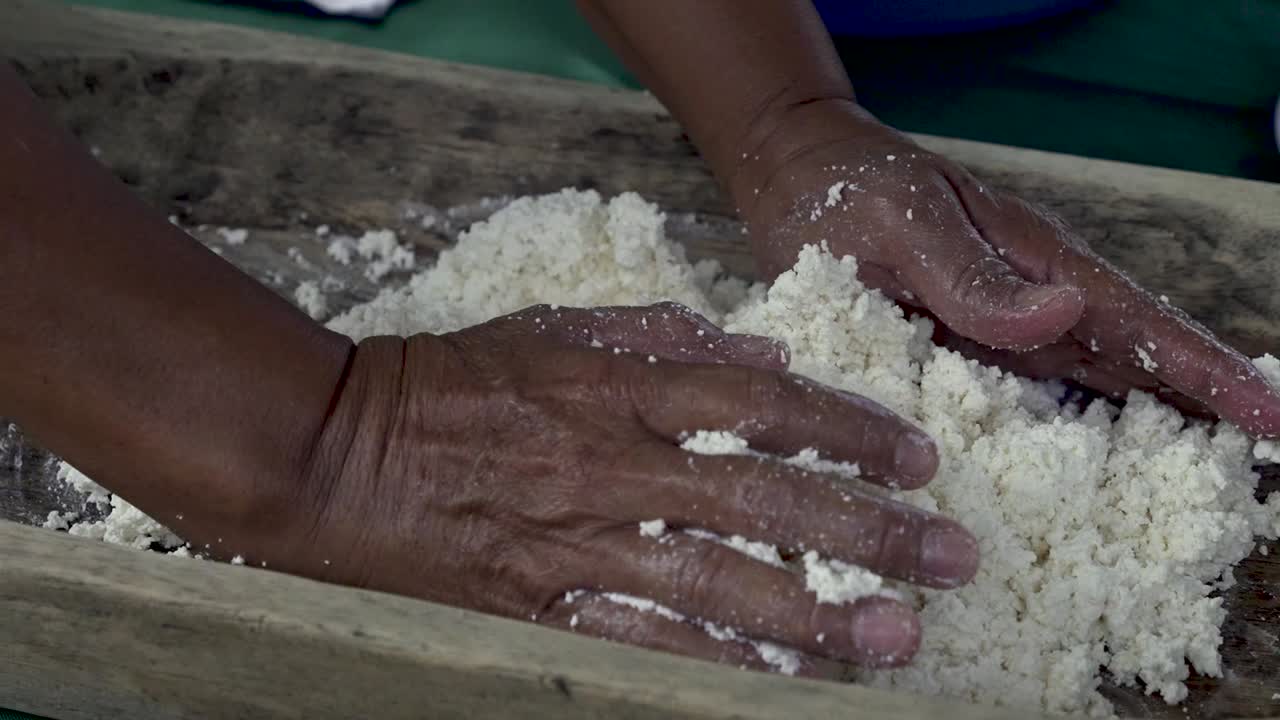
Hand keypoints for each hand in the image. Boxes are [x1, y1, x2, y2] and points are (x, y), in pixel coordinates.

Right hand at [227, 303, 977, 674]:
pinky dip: (714, 666)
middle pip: (762, 501)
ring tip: (898, 638)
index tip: (913, 457)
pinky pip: (640, 642)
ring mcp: (575, 544)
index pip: (759, 404)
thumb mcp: (550, 326)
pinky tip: (781, 683)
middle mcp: (609, 465)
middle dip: (866, 531)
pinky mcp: (538, 606)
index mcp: (614, 387)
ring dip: (814, 615)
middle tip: (950, 558)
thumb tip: (757, 352)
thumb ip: (656, 335)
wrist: (333, 449)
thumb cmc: (446, 379)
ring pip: (716, 586)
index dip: (846, 429)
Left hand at [736, 100, 1279, 436]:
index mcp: (1035, 264)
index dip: (1203, 370)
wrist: (794, 183)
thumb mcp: (906, 219)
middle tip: (1257, 473)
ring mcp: (999, 336)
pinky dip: (1064, 441)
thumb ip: (972, 272)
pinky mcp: (960, 359)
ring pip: (1090, 391)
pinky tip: (1083, 485)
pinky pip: (1024, 406)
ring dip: (1146, 434)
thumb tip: (1061, 314)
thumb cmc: (850, 188)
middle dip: (1198, 414)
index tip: (1267, 417)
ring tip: (1198, 492)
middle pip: (1132, 364)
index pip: (1136, 322)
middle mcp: (1030, 306)